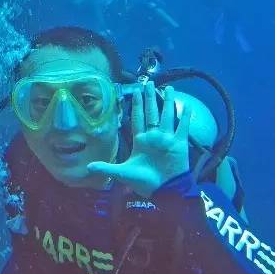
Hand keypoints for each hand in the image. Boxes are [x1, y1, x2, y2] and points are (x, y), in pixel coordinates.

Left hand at [87, 83, 192, 197]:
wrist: (163, 191)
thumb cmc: (144, 182)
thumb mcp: (122, 173)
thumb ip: (106, 168)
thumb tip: (88, 167)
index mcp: (141, 140)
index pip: (138, 118)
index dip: (137, 105)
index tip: (135, 91)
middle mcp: (154, 137)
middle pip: (152, 113)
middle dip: (150, 98)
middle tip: (149, 83)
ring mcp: (167, 139)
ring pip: (167, 116)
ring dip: (168, 102)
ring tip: (169, 88)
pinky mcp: (179, 144)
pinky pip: (182, 128)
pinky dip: (185, 117)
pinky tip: (187, 105)